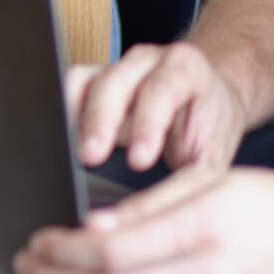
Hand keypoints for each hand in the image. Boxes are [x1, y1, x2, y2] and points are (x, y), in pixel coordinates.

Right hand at [67, 41, 250, 174]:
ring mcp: (117, 66)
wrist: (208, 96)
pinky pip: (71, 85)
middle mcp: (148, 60)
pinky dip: (62, 110)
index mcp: (186, 69)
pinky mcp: (94, 77)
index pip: (162, 90)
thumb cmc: (209, 126)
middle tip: (90, 156)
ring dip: (74, 117)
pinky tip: (60, 139)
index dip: (147, 124)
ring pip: (86, 81)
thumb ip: (192, 177)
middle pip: (116, 82)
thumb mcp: (213, 151)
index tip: (138, 161)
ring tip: (69, 151)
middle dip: (101, 121)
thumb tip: (168, 212)